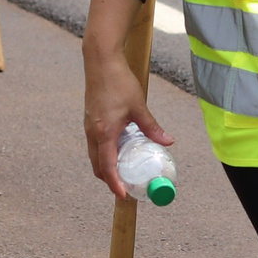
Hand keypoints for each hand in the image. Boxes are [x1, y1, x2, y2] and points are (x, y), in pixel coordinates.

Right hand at [81, 0, 169, 200]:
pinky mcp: (89, 120)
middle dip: (110, 180)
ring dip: (106, 167)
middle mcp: (93, 133)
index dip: (115, 184)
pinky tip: (119, 150)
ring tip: (124, 172)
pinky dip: (104, 154)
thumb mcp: (139, 106)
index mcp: (104, 133)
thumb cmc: (119, 82)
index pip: (107, 167)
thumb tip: (168, 142)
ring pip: (94, 156)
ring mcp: (89, 127)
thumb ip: (152, 127)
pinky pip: (95, 145)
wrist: (100, 61)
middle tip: (126, 187)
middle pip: (97, 166)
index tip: (123, 196)